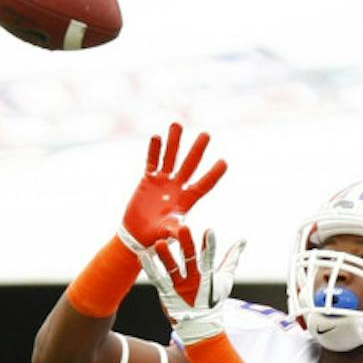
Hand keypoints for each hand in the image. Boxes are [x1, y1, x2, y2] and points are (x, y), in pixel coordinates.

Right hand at [119, 124, 226, 252]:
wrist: (137, 235)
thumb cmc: (156, 237)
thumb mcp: (168, 233)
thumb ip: (176, 230)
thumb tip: (185, 230)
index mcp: (187, 199)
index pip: (204, 184)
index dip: (214, 174)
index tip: (224, 162)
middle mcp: (177, 187)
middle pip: (190, 164)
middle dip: (197, 149)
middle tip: (206, 134)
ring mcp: (163, 182)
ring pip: (170, 157)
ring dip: (174, 142)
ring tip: (177, 124)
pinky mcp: (148, 180)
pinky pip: (152, 162)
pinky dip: (154, 151)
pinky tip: (157, 137)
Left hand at [141, 225, 245, 344]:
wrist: (200, 326)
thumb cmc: (212, 300)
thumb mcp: (225, 279)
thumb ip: (232, 258)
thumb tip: (243, 239)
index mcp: (207, 276)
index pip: (210, 258)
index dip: (209, 245)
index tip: (209, 231)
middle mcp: (193, 281)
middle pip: (190, 259)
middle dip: (187, 244)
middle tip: (183, 228)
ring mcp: (179, 288)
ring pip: (171, 270)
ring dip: (165, 256)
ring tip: (159, 243)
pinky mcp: (167, 294)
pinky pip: (157, 280)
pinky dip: (150, 268)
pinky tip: (143, 256)